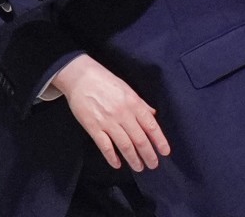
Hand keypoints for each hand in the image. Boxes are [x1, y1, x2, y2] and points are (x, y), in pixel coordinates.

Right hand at [52, 54, 169, 171]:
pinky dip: (112, 157)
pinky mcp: (92, 126)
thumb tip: (153, 115)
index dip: (160, 141)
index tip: (165, 152)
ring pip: (125, 145)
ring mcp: (107, 121)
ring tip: (139, 167)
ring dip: (133, 159)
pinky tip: (117, 164)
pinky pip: (105, 146)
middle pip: (140, 139)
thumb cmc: (104, 81)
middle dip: (148, 155)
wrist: (79, 77)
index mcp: (133, 103)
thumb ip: (140, 103)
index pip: (151, 126)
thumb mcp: (126, 88)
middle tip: (153, 165)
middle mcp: (122, 113)